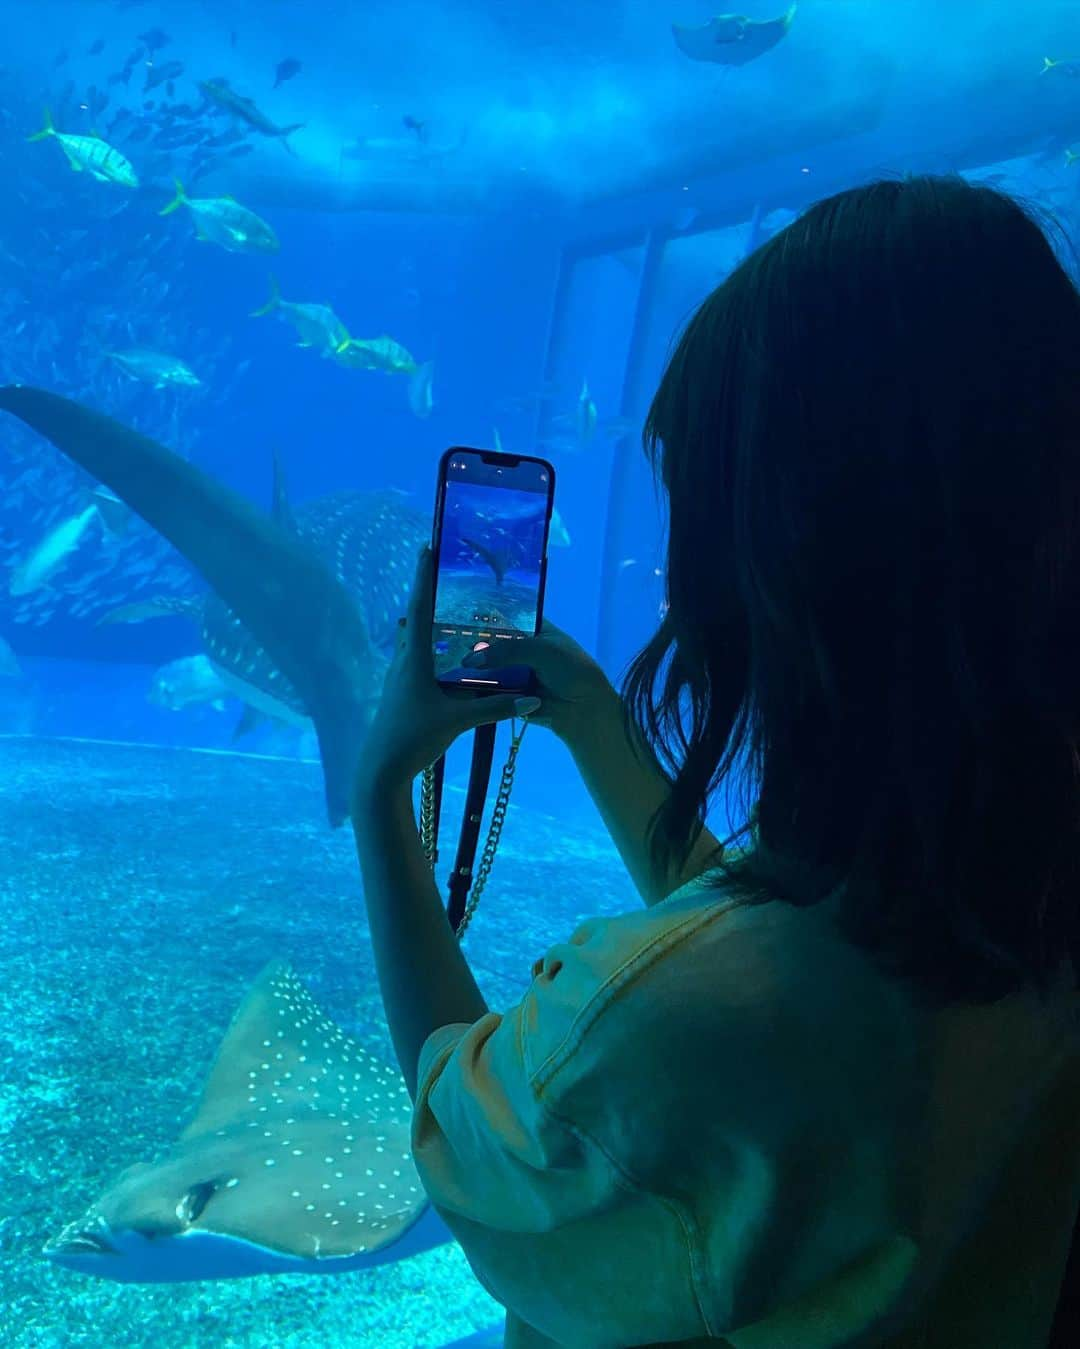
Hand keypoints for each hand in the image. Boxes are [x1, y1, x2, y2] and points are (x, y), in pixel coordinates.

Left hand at [354, 547, 539, 799]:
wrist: (381, 770)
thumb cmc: (413, 739)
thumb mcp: (458, 722)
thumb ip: (496, 708)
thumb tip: (532, 700)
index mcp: (414, 659)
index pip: (420, 608)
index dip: (425, 577)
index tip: (427, 548)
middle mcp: (403, 662)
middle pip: (416, 620)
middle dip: (431, 596)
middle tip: (449, 574)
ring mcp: (399, 678)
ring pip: (416, 642)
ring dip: (432, 624)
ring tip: (453, 611)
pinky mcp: (401, 694)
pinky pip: (418, 661)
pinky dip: (432, 650)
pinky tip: (447, 657)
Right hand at [462, 617, 617, 743]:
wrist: (584, 709)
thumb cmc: (571, 670)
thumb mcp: (541, 650)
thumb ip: (507, 650)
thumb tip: (472, 659)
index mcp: (533, 629)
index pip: (505, 617)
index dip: (483, 616)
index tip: (456, 614)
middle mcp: (521, 648)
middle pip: (490, 642)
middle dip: (472, 643)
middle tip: (447, 642)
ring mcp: (514, 671)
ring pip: (487, 667)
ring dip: (470, 667)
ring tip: (444, 662)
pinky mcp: (508, 693)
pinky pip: (488, 689)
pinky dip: (476, 687)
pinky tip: (454, 682)